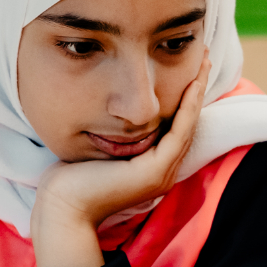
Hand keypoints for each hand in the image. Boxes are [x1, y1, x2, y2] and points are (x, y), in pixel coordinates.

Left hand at [31, 53, 211, 266]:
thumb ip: (114, 131)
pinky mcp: (155, 172)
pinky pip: (179, 133)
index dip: (185, 97)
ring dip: (198, 92)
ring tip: (203, 63)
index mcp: (152, 166)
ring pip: (189, 124)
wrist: (62, 207)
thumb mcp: (98, 146)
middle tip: (204, 58)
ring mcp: (162, 173)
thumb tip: (112, 108)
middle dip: (197, 88)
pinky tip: (192, 85)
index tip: (188, 68)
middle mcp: (164, 170)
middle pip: (189, 122)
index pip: (176, 126)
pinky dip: (188, 107)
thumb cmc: (70, 179)